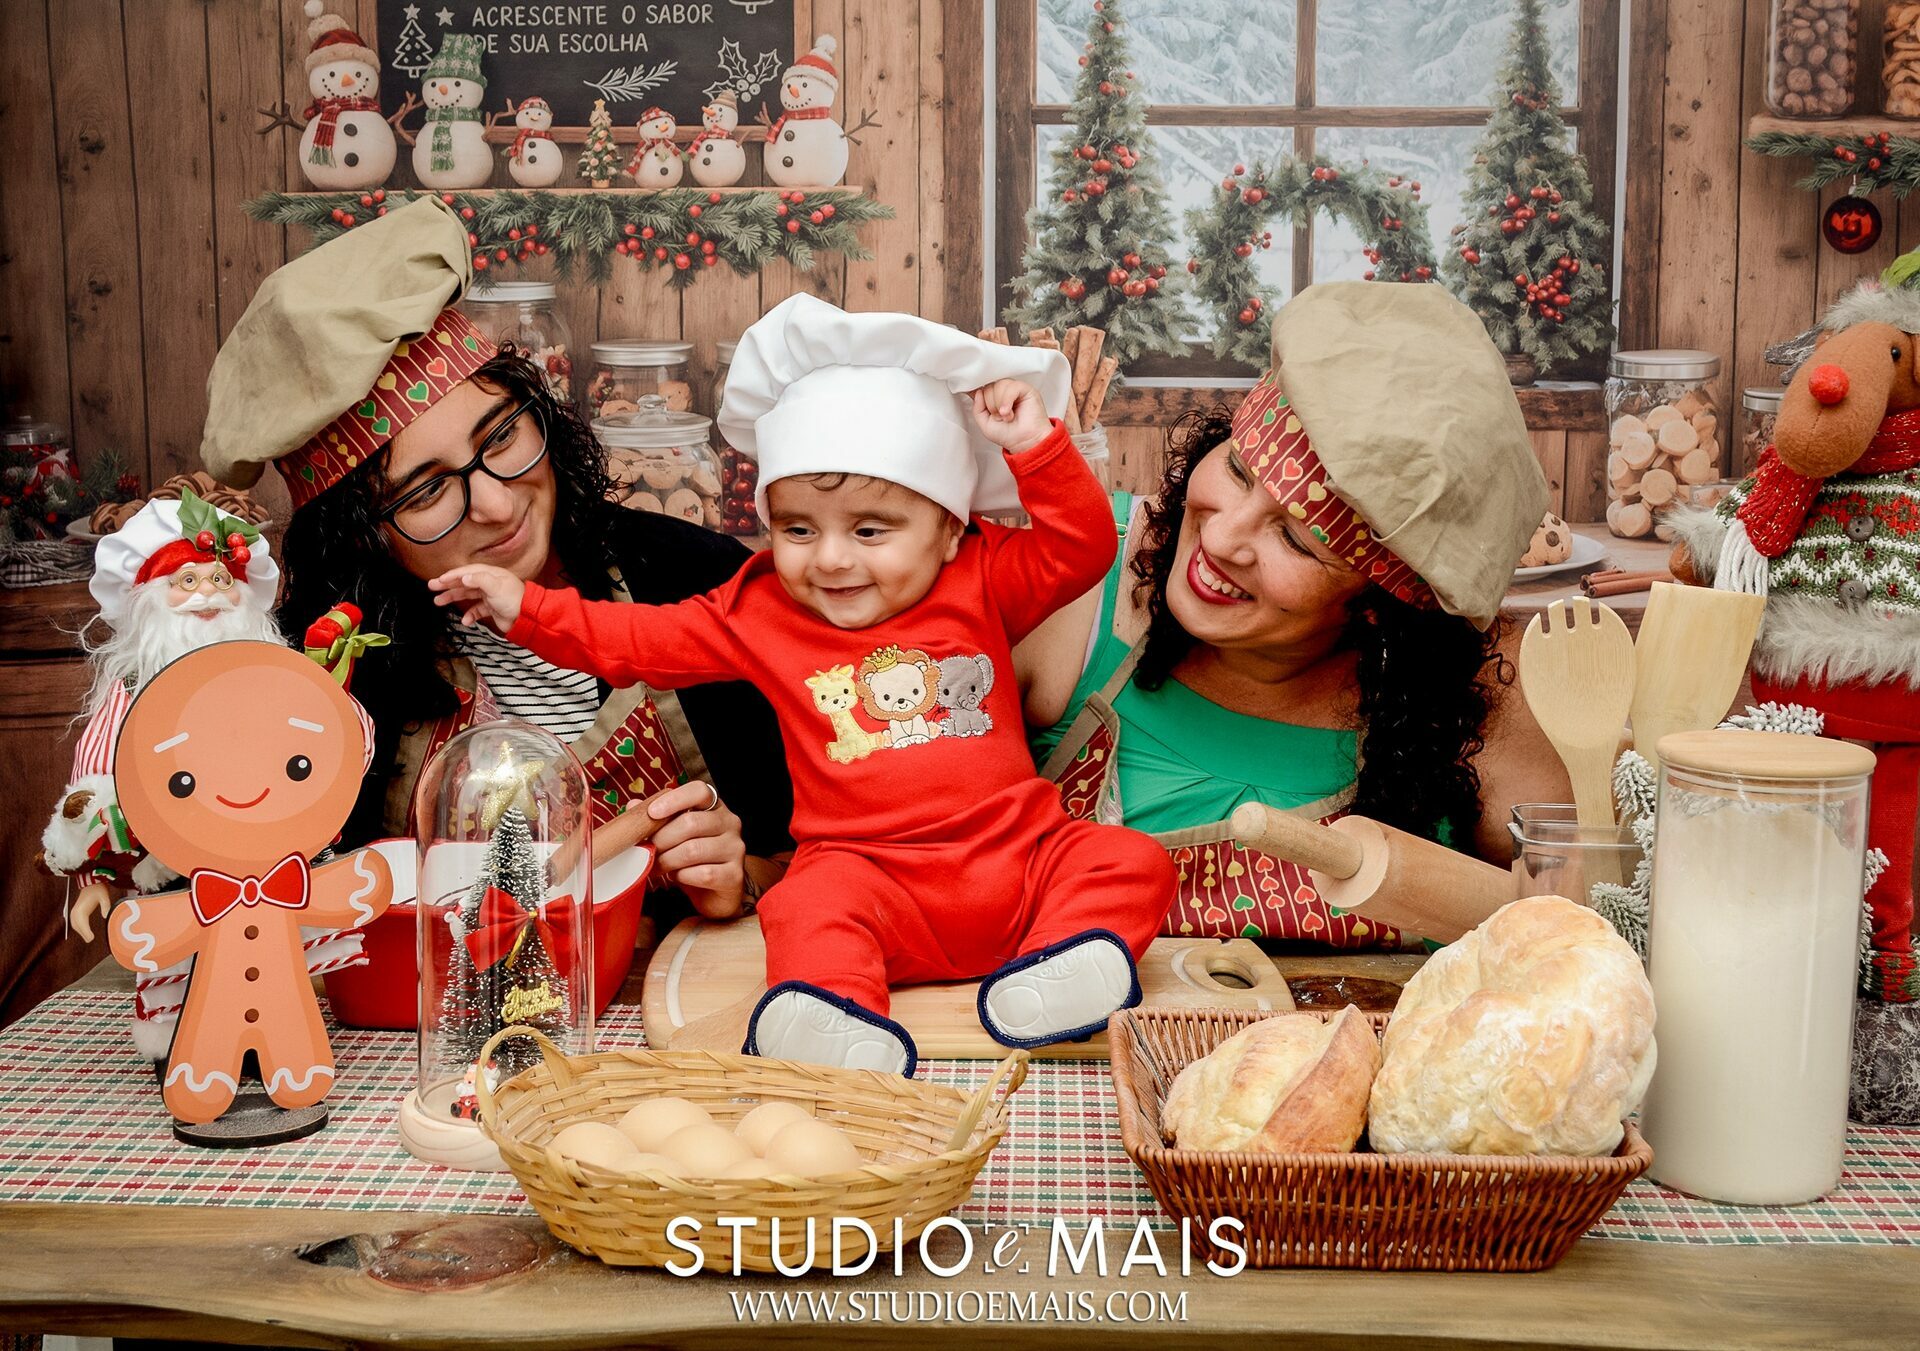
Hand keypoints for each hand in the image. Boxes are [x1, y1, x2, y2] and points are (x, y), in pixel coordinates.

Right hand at [71, 881, 114, 943]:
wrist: (91, 882)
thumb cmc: (98, 889)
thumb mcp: (104, 896)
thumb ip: (105, 906)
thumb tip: (106, 916)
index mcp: (81, 909)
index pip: (82, 923)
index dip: (86, 932)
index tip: (91, 939)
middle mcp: (75, 911)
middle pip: (77, 926)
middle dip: (83, 934)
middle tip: (91, 940)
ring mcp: (74, 911)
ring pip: (75, 925)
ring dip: (81, 932)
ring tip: (89, 938)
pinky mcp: (76, 911)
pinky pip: (75, 922)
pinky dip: (79, 928)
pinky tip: (84, 931)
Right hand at [428, 565, 525, 632]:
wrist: (527, 618)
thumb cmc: (515, 600)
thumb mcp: (496, 586)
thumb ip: (479, 580)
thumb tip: (463, 577)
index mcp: (490, 574)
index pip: (467, 572)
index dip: (452, 575)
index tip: (439, 580)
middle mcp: (489, 583)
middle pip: (464, 582)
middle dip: (447, 585)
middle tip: (432, 587)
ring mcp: (490, 596)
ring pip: (467, 596)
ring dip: (453, 598)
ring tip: (438, 602)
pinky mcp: (492, 609)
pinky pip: (476, 610)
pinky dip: (469, 615)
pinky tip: (465, 620)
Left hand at [641, 781, 747, 919]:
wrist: (716, 893)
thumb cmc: (692, 861)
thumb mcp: (674, 837)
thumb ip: (657, 820)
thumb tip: (633, 805)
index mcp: (715, 807)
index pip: (699, 791)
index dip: (674, 799)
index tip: (652, 812)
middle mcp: (730, 823)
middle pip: (691, 822)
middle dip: (662, 838)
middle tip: (647, 850)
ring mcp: (735, 848)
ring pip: (693, 850)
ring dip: (668, 860)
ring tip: (657, 866)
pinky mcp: (735, 874)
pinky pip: (703, 873)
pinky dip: (683, 876)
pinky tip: (678, 877)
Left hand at [969, 379, 1052, 453]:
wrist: (1024, 442)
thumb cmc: (1009, 435)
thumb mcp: (984, 424)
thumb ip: (977, 408)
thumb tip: (977, 392)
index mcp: (994, 399)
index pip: (982, 387)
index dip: (976, 389)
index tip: (968, 391)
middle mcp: (1003, 392)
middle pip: (989, 386)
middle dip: (990, 404)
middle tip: (999, 417)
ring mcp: (1014, 390)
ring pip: (999, 385)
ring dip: (999, 404)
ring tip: (1006, 416)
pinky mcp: (1025, 389)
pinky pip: (1011, 387)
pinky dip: (1007, 401)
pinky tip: (1008, 412)